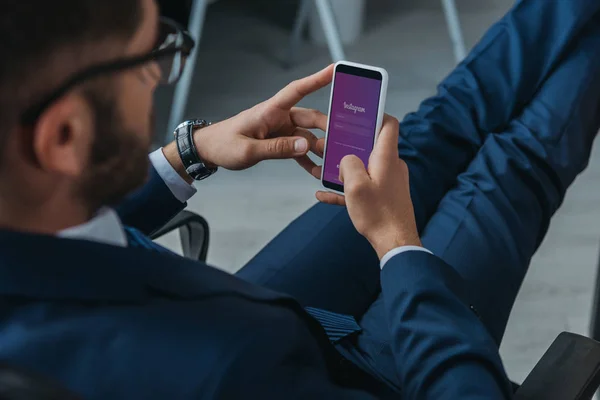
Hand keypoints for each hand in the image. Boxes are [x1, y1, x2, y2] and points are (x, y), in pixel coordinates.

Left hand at [192, 65, 331, 174]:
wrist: (209, 151)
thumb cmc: (224, 145)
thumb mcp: (248, 150)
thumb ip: (276, 148)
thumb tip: (305, 146)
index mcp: (269, 111)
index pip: (297, 90)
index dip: (317, 79)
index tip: (335, 69)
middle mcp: (278, 117)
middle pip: (310, 118)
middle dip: (328, 128)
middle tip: (342, 142)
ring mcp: (280, 130)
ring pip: (307, 136)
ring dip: (319, 149)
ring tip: (331, 163)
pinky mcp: (278, 142)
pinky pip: (298, 150)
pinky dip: (307, 160)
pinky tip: (316, 171)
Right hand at [316, 115, 421, 258]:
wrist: (395, 244)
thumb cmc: (378, 215)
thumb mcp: (355, 186)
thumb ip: (348, 164)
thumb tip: (346, 159)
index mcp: (386, 158)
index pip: (389, 125)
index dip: (375, 115)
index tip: (358, 114)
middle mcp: (391, 166)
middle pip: (370, 146)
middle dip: (349, 145)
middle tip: (329, 144)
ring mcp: (389, 182)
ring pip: (364, 167)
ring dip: (344, 168)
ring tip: (323, 170)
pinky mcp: (384, 196)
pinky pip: (363, 187)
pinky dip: (346, 189)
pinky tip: (324, 195)